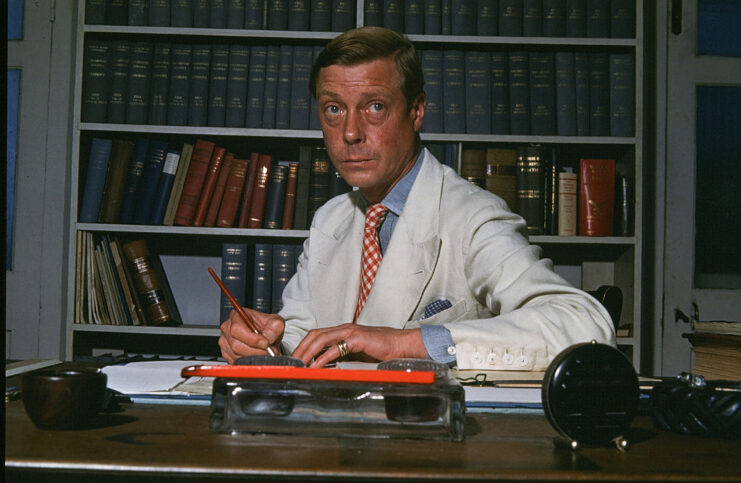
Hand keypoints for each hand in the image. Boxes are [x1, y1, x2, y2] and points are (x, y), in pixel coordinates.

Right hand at [219, 308, 284, 362]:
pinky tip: (257, 356)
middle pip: (236, 345)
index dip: (252, 339)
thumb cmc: (268, 327)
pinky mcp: (227, 354)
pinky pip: (236, 362)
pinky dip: (249, 362)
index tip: (265, 343)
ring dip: (254, 357)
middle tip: (269, 351)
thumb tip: (268, 336)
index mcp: (236, 316)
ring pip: (237, 355)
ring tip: (265, 353)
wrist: (266, 338)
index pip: (237, 329)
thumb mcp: (276, 322)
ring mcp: (225, 342)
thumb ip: (275, 326)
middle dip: (255, 351)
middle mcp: (228, 328)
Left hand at [291, 324, 427, 366]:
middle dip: (300, 349)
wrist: (401, 345)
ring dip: (307, 352)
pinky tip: (316, 367)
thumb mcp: (358, 355)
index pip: (316, 335)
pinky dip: (322, 359)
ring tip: (299, 365)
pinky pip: (334, 349)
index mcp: (342, 332)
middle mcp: (343, 329)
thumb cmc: (382, 350)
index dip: (303, 346)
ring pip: (320, 339)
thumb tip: (326, 370)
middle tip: (291, 363)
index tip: (295, 359)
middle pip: (314, 335)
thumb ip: (342, 358)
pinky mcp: (357, 339)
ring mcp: (350, 332)